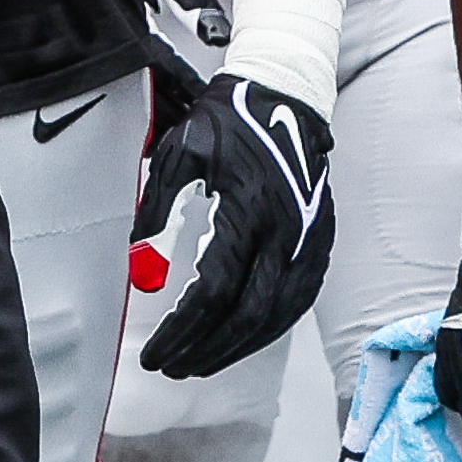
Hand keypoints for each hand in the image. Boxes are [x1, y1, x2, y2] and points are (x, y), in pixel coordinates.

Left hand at [129, 59, 337, 381]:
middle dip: (205, 351)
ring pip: (276, 317)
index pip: (211, 294)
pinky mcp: (320, 242)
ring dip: (236, 349)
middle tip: (170, 366)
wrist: (285, 95)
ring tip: (199, 363)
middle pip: (245, 317)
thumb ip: (157, 210)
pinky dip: (268, 330)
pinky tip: (242, 340)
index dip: (181, 332)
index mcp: (247, 210)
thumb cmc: (227, 122)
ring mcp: (308, 240)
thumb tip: (141, 272)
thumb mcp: (178, 153)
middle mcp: (284, 232)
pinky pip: (298, 302)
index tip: (152, 352)